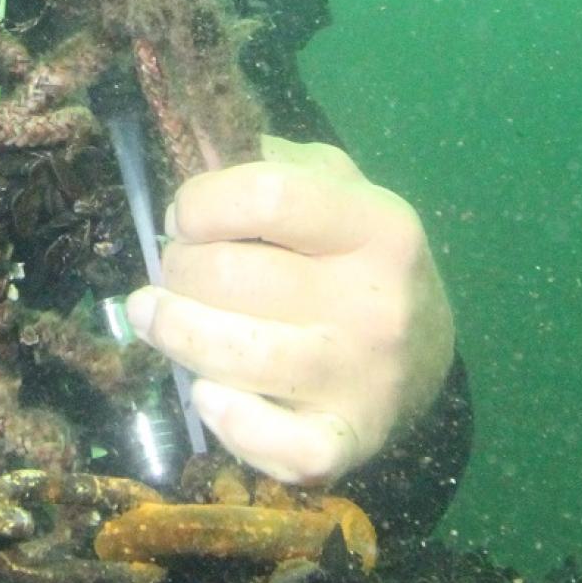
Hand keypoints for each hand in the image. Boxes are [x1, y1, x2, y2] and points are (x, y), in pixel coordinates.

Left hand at [124, 137, 456, 487]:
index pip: (268, 195)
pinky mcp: (347, 442)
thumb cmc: (357, 262)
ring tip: (154, 317)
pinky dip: (226, 419)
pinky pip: (271, 442)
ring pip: (232, 357)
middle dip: (177, 269)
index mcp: (379, 225)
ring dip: (173, 333)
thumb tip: (198, 140)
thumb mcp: (338, 194)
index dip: (202, 201)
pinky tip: (207, 392)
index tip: (184, 216)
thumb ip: (272, 163)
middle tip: (173, 271)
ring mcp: (363, 379)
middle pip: (232, 277)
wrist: (427, 360)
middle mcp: (377, 302)